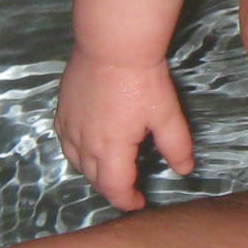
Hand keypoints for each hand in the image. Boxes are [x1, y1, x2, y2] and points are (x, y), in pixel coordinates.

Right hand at [57, 52, 194, 209]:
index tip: (140, 204)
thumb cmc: (142, 79)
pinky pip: (65, 141)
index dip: (127, 201)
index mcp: (111, 149)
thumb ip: (176, 146)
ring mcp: (70, 126)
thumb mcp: (166, 115)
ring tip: (110, 170)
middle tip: (129, 188)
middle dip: (112, 188)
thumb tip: (185, 170)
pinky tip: (86, 147)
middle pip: (95, 179)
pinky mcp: (62, 109)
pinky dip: (76, 153)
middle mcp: (85, 143)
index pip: (115, 188)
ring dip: (93, 173)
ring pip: (77, 162)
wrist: (112, 43)